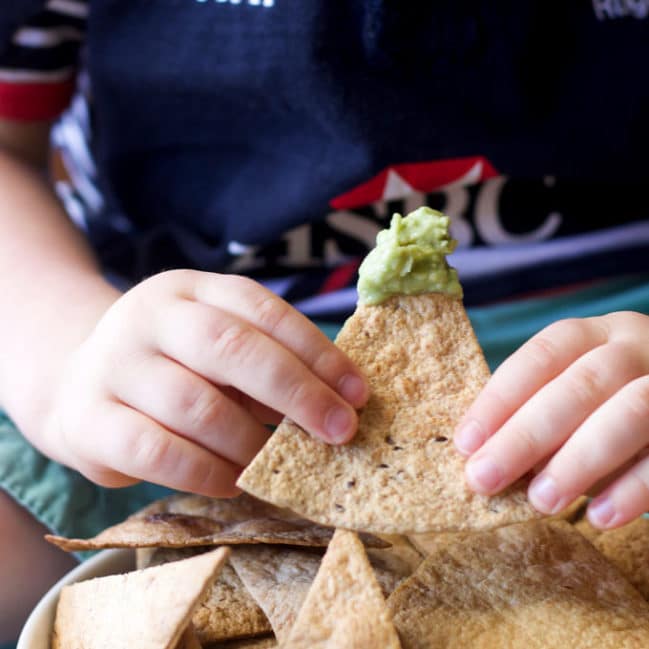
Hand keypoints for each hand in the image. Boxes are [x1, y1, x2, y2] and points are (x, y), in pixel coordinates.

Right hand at [47, 271, 367, 495]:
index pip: (262, 310)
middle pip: (230, 347)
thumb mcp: (215, 346)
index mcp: (193, 290)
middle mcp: (150, 316)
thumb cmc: (173, 364)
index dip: (316, 350)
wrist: (77, 379)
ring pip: (195, 405)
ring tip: (276, 463)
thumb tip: (337, 404)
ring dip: (250, 443)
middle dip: (296, 392)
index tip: (358, 392)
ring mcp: (114, 365)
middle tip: (340, 431)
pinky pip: (158, 452)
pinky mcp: (89, 419)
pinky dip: (206, 473)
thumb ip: (266, 362)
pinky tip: (232, 482)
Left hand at [454, 311, 648, 529]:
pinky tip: (600, 518)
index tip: (465, 443)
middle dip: (525, 436)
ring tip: (541, 501)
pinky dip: (634, 489)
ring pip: (630, 414)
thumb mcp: (569, 397)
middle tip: (484, 479)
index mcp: (592, 335)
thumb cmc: (605, 405)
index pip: (540, 357)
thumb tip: (480, 458)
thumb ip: (534, 416)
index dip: (499, 400)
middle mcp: (634, 348)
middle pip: (578, 386)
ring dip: (579, 461)